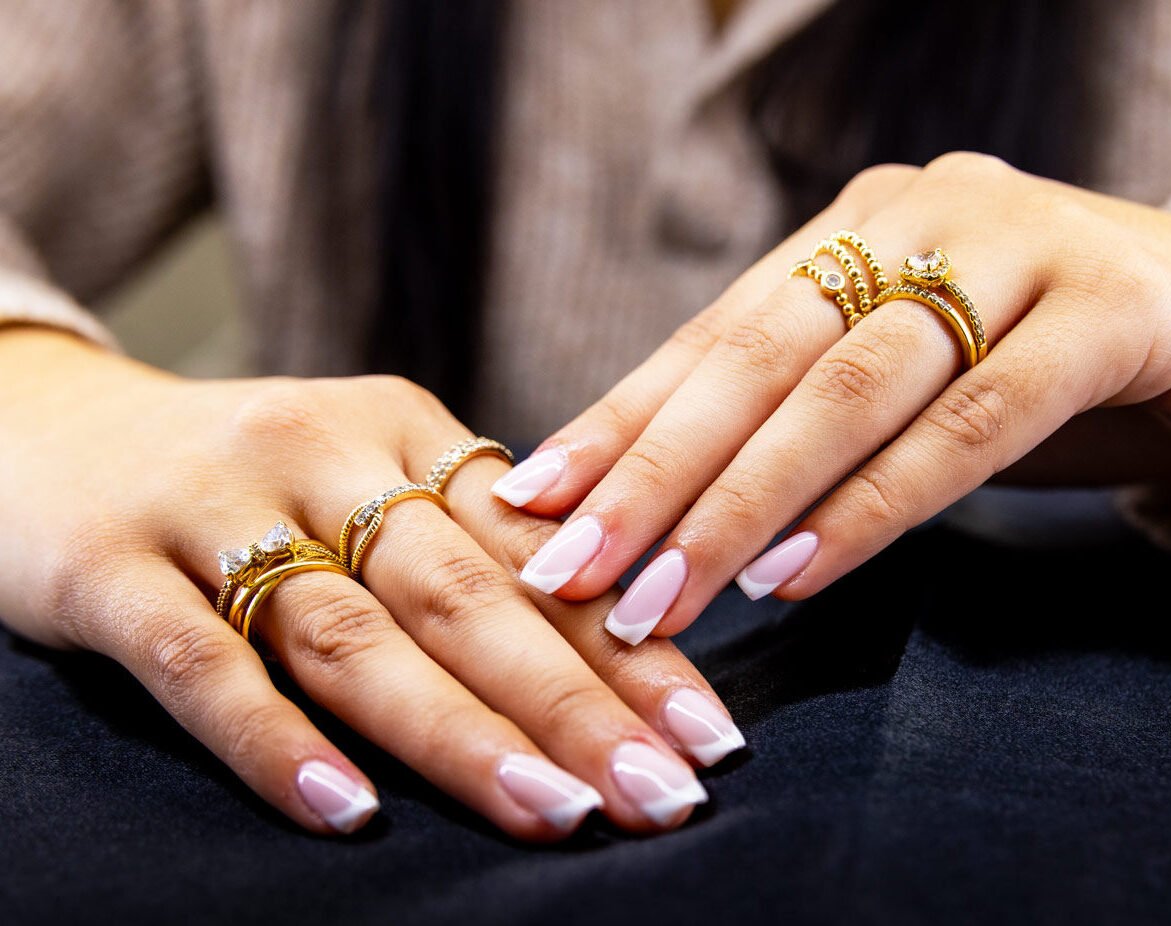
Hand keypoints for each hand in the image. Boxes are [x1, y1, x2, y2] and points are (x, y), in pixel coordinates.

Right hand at [0, 329, 742, 838]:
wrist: (52, 424)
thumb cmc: (246, 476)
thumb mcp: (362, 473)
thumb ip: (464, 538)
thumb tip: (611, 624)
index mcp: (404, 427)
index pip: (537, 550)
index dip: (630, 645)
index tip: (709, 735)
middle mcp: (322, 453)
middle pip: (467, 594)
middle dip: (578, 701)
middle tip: (666, 792)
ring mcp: (214, 506)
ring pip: (354, 632)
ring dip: (460, 731)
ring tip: (558, 813)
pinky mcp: (110, 567)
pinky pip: (199, 661)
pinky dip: (273, 739)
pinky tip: (346, 810)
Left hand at [493, 153, 1170, 641]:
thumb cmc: (1073, 371)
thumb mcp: (924, 384)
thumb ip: (817, 414)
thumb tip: (672, 505)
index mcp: (864, 225)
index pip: (714, 333)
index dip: (616, 421)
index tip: (529, 506)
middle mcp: (923, 213)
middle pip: (756, 356)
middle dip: (650, 473)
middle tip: (565, 571)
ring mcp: (1017, 245)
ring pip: (846, 387)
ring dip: (738, 504)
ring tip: (658, 600)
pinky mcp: (1108, 308)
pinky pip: (968, 421)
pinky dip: (872, 505)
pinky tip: (794, 577)